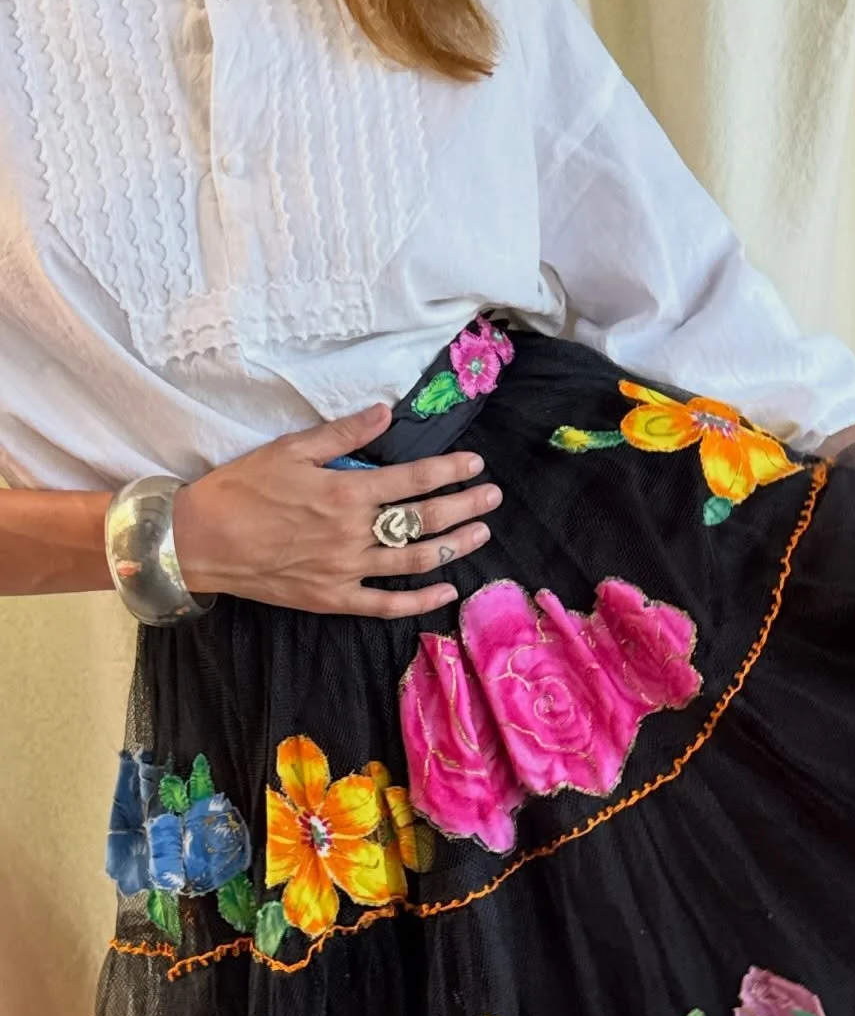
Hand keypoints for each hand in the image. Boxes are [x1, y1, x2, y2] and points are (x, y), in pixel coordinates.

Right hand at [172, 405, 502, 616]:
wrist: (200, 541)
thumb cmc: (241, 489)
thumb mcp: (289, 449)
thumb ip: (342, 434)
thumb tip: (385, 412)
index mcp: (345, 491)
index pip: (413, 479)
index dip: (449, 471)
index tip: (476, 465)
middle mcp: (353, 532)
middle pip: (423, 519)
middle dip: (464, 507)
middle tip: (493, 497)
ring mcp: (346, 569)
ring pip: (414, 560)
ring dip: (453, 547)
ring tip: (480, 534)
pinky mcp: (334, 598)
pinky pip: (386, 604)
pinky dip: (420, 600)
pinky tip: (447, 590)